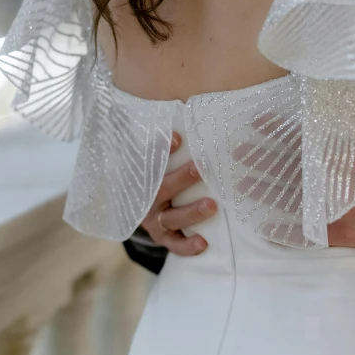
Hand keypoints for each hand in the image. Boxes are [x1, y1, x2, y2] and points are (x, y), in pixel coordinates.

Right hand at [140, 133, 216, 255]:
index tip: (179, 138)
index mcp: (142, 175)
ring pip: (171, 218)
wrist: (144, 203)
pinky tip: (203, 243)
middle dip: (182, 179)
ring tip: (211, 206)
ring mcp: (154, 219)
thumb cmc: (161, 170)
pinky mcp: (164, 236)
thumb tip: (187, 108)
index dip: (161, 149)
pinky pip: (174, 244)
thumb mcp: (160, 153)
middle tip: (200, 168)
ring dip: (191, 212)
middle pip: (161, 188)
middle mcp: (145, 198)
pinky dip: (187, 246)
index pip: (148, 159)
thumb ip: (170, 134)